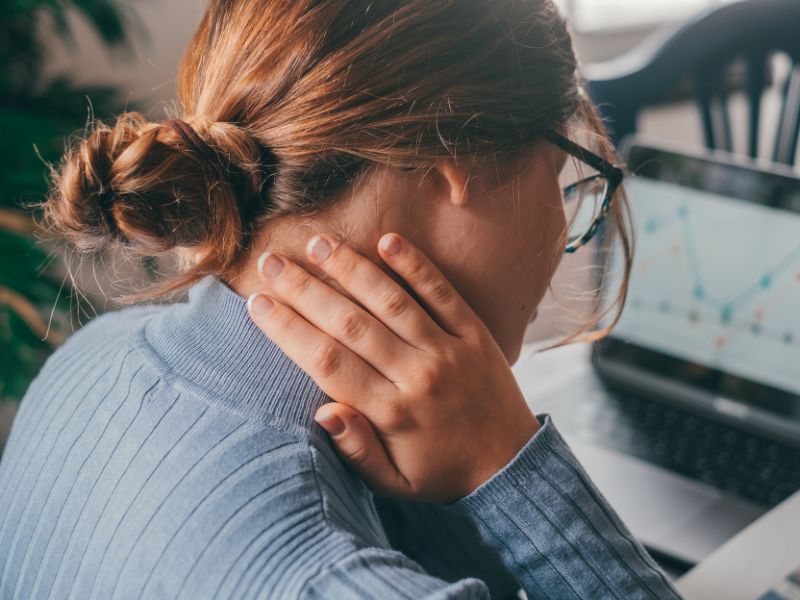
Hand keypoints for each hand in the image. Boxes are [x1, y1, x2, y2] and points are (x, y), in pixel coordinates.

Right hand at [246, 232, 539, 502]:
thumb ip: (357, 451)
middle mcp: (416, 375)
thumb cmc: (441, 472)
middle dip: (305, 290)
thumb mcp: (394, 483)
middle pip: (350, 324)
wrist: (510, 464)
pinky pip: (441, 293)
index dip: (288, 329)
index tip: (258, 303)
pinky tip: (388, 241)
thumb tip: (322, 412)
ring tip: (318, 242)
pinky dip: (416, 266)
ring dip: (351, 268)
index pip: (327, 362)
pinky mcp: (474, 333)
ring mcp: (448, 350)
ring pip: (391, 301)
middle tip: (271, 262)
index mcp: (391, 412)